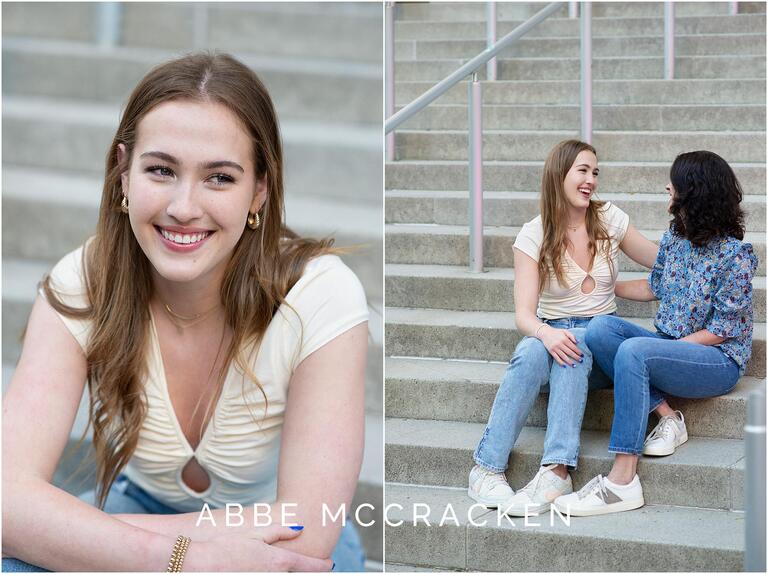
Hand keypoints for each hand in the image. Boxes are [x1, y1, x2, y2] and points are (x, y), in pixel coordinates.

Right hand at [187, 525, 332, 571]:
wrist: (197, 564)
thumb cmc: (224, 546)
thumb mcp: (255, 533)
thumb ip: (279, 531)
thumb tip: (299, 528)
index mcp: (278, 561)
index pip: (308, 566)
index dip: (321, 565)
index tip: (329, 564)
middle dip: (304, 571)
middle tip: (313, 566)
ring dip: (286, 573)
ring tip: (283, 565)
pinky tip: (264, 569)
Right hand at [537, 325, 582, 366]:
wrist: (545, 333)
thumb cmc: (556, 332)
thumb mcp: (565, 331)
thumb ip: (572, 336)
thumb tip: (578, 342)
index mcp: (564, 339)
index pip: (573, 347)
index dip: (578, 351)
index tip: (582, 355)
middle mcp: (560, 344)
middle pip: (569, 352)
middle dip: (576, 357)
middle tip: (581, 361)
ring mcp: (555, 348)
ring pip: (563, 356)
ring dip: (569, 362)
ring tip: (574, 365)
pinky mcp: (551, 351)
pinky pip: (556, 358)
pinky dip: (560, 362)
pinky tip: (564, 366)